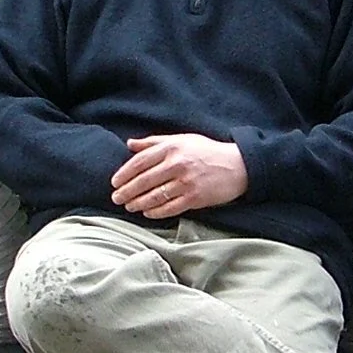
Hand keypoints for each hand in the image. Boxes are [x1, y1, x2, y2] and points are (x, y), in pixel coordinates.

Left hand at [111, 133, 247, 219]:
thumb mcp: (182, 139)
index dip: (124, 173)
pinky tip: (147, 213)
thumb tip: (130, 144)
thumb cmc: (207, 151)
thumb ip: (154, 142)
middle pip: (144, 180)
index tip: (114, 182)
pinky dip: (156, 212)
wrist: (238, 166)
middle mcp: (177, 164)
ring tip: (129, 206)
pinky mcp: (195, 198)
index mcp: (172, 148)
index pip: (140, 162)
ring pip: (155, 196)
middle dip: (127, 191)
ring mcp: (186, 182)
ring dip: (138, 203)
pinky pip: (170, 207)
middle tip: (116, 198)